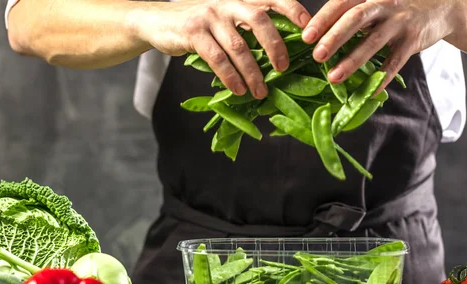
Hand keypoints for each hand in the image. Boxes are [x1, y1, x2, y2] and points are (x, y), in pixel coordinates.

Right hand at [132, 0, 310, 97]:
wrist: (157, 22)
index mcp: (240, 0)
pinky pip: (217, 58)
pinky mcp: (193, 32)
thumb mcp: (225, 22)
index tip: (308, 27)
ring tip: (260, 92)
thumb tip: (278, 59)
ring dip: (252, 73)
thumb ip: (247, 31)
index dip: (292, 9)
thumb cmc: (199, 27)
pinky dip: (230, 76)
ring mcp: (209, 15)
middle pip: (259, 20)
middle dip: (275, 46)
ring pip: (238, 46)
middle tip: (283, 69)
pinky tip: (238, 89)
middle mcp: (227, 3)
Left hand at [301, 0, 458, 89]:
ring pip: (373, 42)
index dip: (323, 19)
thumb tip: (317, 39)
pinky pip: (394, 62)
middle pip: (356, 19)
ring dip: (352, 61)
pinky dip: (381, 78)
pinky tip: (369, 92)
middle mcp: (384, 4)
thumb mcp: (374, 3)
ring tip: (333, 77)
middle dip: (334, 38)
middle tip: (317, 56)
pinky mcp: (413, 40)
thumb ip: (351, 16)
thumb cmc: (396, 8)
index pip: (342, 3)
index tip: (306, 36)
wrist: (440, 6)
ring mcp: (400, 22)